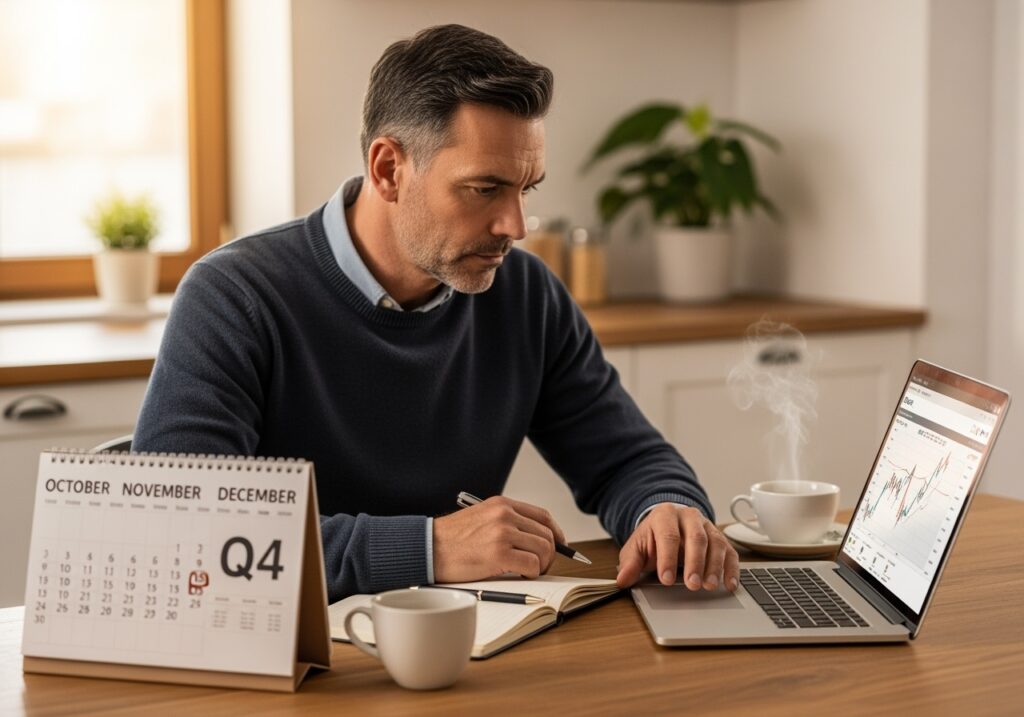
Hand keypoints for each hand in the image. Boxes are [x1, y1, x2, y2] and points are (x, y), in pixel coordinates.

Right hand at [433, 496, 567, 582]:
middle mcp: (505, 515)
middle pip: (547, 534)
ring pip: (544, 550)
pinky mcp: (498, 554)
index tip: (558, 545)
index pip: (543, 516)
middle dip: (549, 554)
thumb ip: (505, 523)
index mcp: (502, 504)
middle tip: (540, 566)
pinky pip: (532, 565)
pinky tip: (519, 575)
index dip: (556, 533)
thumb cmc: (451, 540)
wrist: (428, 549)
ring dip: (541, 565)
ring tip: (527, 572)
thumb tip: (534, 540)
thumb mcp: (481, 518)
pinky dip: (531, 574)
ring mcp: (502, 533)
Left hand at [615, 504, 738, 590]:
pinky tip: (729, 584)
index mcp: (665, 515)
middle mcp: (689, 517)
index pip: (668, 535)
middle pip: (696, 537)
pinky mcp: (720, 539)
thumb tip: (622, 580)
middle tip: (692, 584)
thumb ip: (630, 563)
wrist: (666, 525)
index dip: (668, 558)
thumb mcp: (637, 548)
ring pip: (716, 543)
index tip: (667, 579)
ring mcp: (707, 526)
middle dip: (695, 562)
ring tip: (709, 586)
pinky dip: (731, 568)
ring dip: (714, 566)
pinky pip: (730, 552)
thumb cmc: (652, 539)